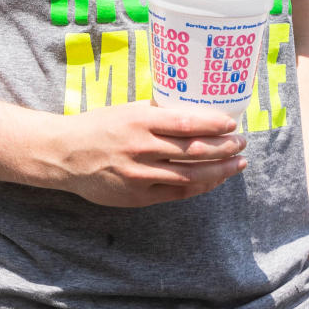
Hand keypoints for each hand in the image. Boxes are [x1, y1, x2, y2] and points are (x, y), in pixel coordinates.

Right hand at [48, 103, 247, 207]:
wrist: (66, 155)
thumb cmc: (99, 127)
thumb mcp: (128, 110)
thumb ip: (157, 114)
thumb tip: (194, 111)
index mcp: (140, 120)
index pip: (186, 123)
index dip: (213, 125)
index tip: (232, 124)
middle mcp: (142, 147)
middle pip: (193, 150)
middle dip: (223, 148)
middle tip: (242, 143)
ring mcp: (140, 175)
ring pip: (189, 175)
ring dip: (218, 170)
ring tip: (237, 164)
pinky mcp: (137, 197)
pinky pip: (176, 193)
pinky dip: (199, 187)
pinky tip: (214, 181)